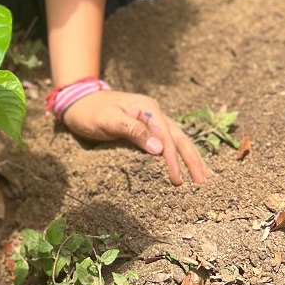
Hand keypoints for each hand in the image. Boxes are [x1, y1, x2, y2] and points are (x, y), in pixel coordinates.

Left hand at [61, 89, 211, 186]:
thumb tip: (160, 150)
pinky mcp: (148, 127)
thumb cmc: (90, 111)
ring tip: (206, 176)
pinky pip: (170, 141)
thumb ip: (133, 131)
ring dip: (192, 157)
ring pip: (179, 139)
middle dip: (193, 160)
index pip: (166, 138)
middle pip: (180, 138)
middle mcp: (154, 112)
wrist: (78, 101)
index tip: (178, 181)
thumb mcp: (108, 120)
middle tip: (204, 183)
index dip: (173, 160)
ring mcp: (153, 119)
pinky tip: (189, 164)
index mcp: (147, 108)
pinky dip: (182, 154)